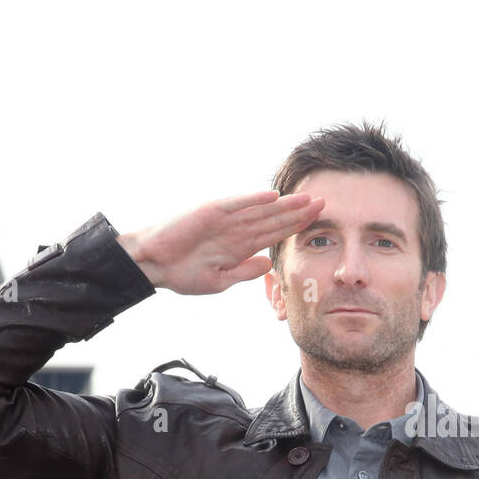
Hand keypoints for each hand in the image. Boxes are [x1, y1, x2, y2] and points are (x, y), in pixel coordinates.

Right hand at [117, 190, 324, 293]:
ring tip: (306, 198)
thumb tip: (269, 263)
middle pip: (273, 219)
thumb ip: (244, 272)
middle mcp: (236, 230)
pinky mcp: (211, 211)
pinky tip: (273, 197)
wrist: (155, 265)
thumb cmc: (182, 274)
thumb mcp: (219, 280)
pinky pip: (237, 205)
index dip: (295, 229)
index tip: (318, 225)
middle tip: (324, 203)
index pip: (273, 235)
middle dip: (298, 213)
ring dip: (284, 204)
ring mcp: (225, 219)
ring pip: (260, 210)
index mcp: (239, 247)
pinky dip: (254, 200)